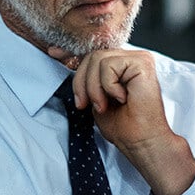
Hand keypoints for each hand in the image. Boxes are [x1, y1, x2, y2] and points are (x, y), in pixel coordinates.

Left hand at [50, 47, 194, 194]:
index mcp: (123, 65)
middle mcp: (133, 58)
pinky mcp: (142, 63)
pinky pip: (108, 66)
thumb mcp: (96, 98)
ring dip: (94, 87)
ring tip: (104, 105)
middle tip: (86, 104)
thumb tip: (65, 59)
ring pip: (97, 59)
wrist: (141, 141)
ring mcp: (139, 59)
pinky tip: (122, 98)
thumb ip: (88, 79)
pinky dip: (108, 86)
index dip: (71, 53)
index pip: (93, 53)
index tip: (52, 53)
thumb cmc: (123, 126)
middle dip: (81, 82)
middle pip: (92, 56)